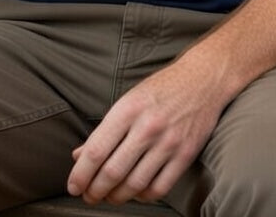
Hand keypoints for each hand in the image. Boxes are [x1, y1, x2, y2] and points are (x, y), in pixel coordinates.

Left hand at [66, 60, 224, 204]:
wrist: (203, 79)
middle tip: (88, 195)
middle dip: (95, 191)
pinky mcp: (186, 154)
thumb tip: (79, 156)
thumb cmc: (161, 89)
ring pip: (135, 184)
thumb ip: (104, 130)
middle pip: (112, 172)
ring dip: (116, 197)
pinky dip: (144, 196)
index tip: (73, 186)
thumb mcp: (128, 100)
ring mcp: (168, 142)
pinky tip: (136, 192)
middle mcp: (147, 126)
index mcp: (128, 109)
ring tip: (109, 196)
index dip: (80, 174)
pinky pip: (160, 187)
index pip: (96, 151)